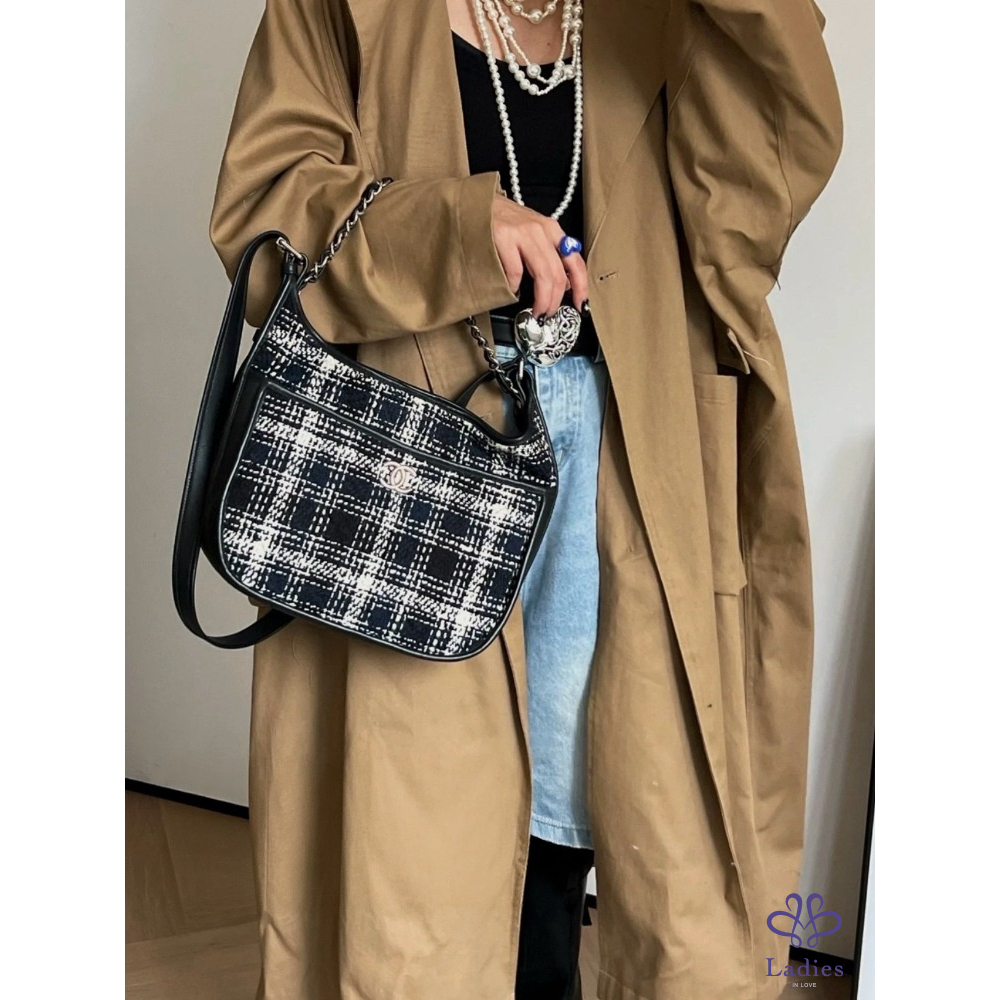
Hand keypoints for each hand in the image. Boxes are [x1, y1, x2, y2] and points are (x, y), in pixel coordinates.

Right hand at [491, 195, 588, 316]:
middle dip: (555, 301)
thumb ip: (547, 254)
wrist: (477, 204)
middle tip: (548, 314)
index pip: (575, 261)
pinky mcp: (503, 237)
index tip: (581, 305)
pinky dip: (515, 286)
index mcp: (552, 230)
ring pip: (543, 275)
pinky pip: (516, 271)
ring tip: (536, 311)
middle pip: (558, 273)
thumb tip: (561, 284)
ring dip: (542, 299)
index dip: (581, 287)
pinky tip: (511, 289)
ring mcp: (523, 233)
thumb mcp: (532, 233)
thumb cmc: (503, 221)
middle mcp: (541, 230)